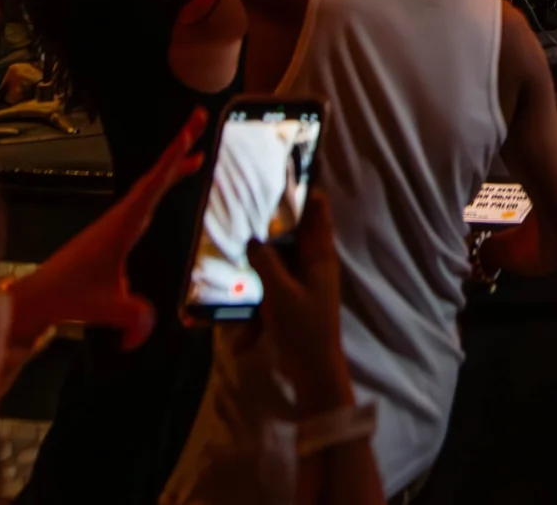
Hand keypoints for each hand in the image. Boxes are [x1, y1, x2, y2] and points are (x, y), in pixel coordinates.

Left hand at [10, 107, 206, 357]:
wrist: (40, 297)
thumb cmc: (69, 296)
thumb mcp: (108, 309)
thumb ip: (135, 318)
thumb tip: (145, 331)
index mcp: (122, 226)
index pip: (154, 184)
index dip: (175, 157)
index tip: (192, 131)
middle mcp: (121, 216)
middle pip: (155, 175)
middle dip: (178, 147)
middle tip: (199, 117)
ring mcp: (117, 221)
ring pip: (150, 185)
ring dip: (171, 167)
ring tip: (197, 153)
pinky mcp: (115, 231)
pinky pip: (144, 200)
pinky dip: (161, 187)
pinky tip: (169, 187)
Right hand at [249, 192, 351, 412]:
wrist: (315, 375)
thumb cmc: (304, 329)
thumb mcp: (280, 294)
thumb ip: (266, 262)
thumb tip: (253, 239)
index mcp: (320, 256)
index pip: (317, 211)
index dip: (300, 194)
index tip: (274, 181)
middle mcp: (314, 265)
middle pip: (287, 240)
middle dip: (261, 245)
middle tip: (237, 234)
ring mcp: (303, 286)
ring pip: (273, 272)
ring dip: (254, 292)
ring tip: (239, 310)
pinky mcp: (292, 306)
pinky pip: (269, 300)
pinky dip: (257, 317)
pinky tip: (245, 341)